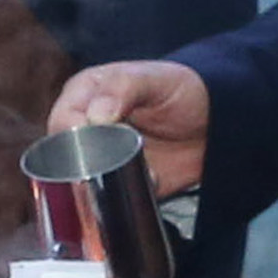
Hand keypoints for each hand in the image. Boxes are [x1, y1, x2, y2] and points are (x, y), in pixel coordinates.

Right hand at [46, 61, 210, 199]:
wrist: (214, 121)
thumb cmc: (181, 89)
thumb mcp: (155, 79)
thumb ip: (123, 88)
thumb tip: (95, 115)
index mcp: (84, 96)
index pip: (63, 122)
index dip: (79, 135)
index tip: (109, 138)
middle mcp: (85, 128)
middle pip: (67, 156)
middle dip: (95, 163)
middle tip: (128, 157)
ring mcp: (100, 158)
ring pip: (83, 181)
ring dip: (111, 182)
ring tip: (146, 169)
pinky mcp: (117, 182)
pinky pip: (109, 198)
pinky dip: (126, 196)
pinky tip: (151, 179)